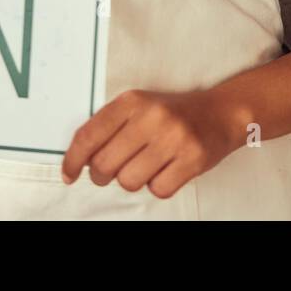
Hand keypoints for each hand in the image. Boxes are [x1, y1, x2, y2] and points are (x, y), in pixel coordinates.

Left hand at [60, 88, 239, 198]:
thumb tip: (81, 160)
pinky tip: (165, 170)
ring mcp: (173, 138)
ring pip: (129, 181)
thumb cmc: (173, 113)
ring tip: (144, 166)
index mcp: (132, 100)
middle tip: (109, 172)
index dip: (73, 160)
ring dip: (132, 180)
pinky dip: (158, 186)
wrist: (220, 113)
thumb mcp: (139, 106)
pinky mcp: (192, 159)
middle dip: (102, 175)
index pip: (89, 135)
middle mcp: (152, 117)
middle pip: (105, 164)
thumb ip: (110, 127)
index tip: (69, 174)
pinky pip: (158, 190)